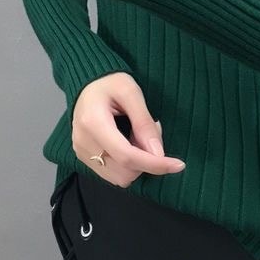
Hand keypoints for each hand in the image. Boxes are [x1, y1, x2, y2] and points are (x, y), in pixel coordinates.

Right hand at [72, 72, 185, 187]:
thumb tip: (158, 154)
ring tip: (138, 135)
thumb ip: (144, 122)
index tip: (178, 165)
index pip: (127, 156)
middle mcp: (83, 142)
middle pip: (125, 171)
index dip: (155, 164)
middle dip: (147, 159)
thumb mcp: (131, 92)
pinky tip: (128, 142)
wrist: (88, 84)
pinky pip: (112, 174)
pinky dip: (127, 165)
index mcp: (93, 123)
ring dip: (138, 163)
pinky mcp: (83, 158)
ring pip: (120, 178)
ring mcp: (81, 152)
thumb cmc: (110, 82)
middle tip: (151, 130)